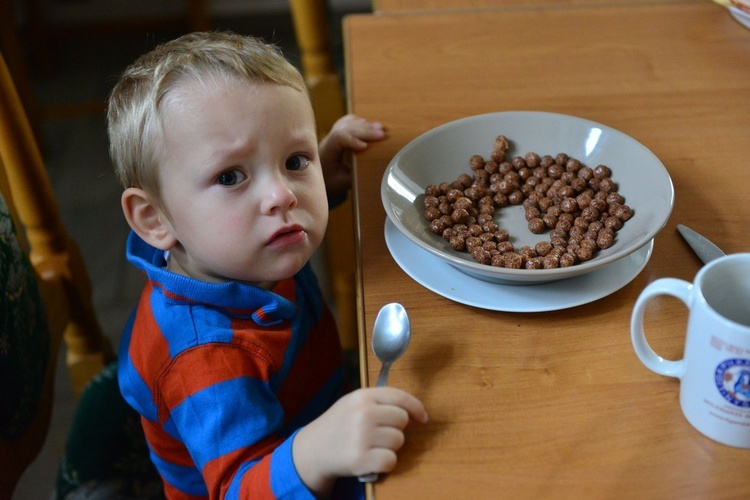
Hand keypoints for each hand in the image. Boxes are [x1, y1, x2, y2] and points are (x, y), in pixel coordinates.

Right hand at [292, 387, 426, 494]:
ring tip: (371, 446)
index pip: (400, 397)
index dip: (416, 407)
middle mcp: (363, 414)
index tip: (422, 417)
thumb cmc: (339, 425)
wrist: (313, 450)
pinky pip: (391, 460)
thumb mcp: (354, 404)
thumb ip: (382, 403)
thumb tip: (417, 414)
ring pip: (398, 441)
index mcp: (362, 397)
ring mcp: (361, 437)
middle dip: (395, 428)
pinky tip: (371, 459)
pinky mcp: (361, 460)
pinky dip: (384, 463)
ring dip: (389, 446)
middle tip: (378, 434)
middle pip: (402, 420)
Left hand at [318, 114, 385, 198]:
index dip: (352, 139)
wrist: (317, 179)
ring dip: (364, 125)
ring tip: (380, 127)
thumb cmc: (330, 181)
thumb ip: (356, 175)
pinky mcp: (336, 134)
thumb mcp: (342, 183)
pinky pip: (346, 122)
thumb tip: (373, 170)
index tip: (365, 146)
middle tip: (382, 134)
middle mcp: (327, 140)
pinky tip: (369, 124)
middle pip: (346, 128)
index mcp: (326, 152)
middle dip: (365, 131)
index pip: (338, 138)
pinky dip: (359, 122)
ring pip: (347, 123)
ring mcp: (331, 135)